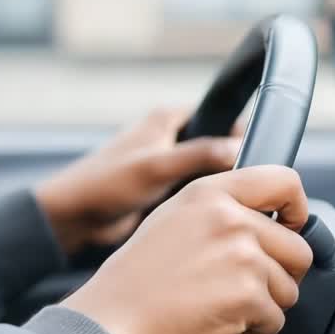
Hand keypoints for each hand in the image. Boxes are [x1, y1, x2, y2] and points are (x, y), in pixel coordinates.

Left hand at [35, 108, 242, 253]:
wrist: (72, 216)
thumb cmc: (103, 184)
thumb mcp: (155, 166)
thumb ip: (199, 155)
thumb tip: (240, 149)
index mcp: (166, 119)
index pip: (221, 117)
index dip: (243, 135)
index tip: (262, 160)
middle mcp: (167, 137)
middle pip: (219, 147)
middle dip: (235, 165)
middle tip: (253, 188)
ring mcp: (165, 164)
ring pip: (208, 172)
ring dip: (220, 186)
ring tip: (236, 204)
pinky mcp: (161, 188)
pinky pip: (195, 192)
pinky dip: (206, 201)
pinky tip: (216, 216)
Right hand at [60, 166, 312, 333]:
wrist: (109, 322)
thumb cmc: (131, 283)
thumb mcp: (169, 222)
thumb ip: (217, 213)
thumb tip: (263, 224)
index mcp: (207, 194)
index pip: (283, 181)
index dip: (297, 208)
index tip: (291, 227)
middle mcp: (229, 219)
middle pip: (298, 250)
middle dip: (277, 278)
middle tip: (234, 290)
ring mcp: (242, 257)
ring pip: (288, 290)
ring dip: (259, 310)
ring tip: (212, 308)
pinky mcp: (248, 296)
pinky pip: (274, 324)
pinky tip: (210, 328)